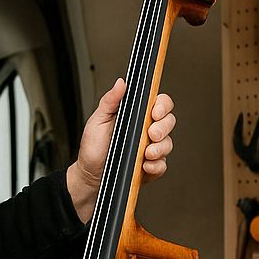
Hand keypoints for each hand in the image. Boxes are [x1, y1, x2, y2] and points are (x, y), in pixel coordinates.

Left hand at [66, 78, 175, 223]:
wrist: (89, 176)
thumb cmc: (93, 148)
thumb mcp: (98, 121)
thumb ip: (110, 101)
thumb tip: (121, 82)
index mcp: (136, 116)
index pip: (159, 103)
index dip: (163, 105)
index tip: (155, 112)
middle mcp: (146, 131)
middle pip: (169, 122)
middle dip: (163, 127)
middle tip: (151, 134)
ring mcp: (150, 149)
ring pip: (168, 144)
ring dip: (159, 148)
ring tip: (146, 154)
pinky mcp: (151, 167)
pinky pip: (162, 165)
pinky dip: (156, 166)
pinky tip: (144, 166)